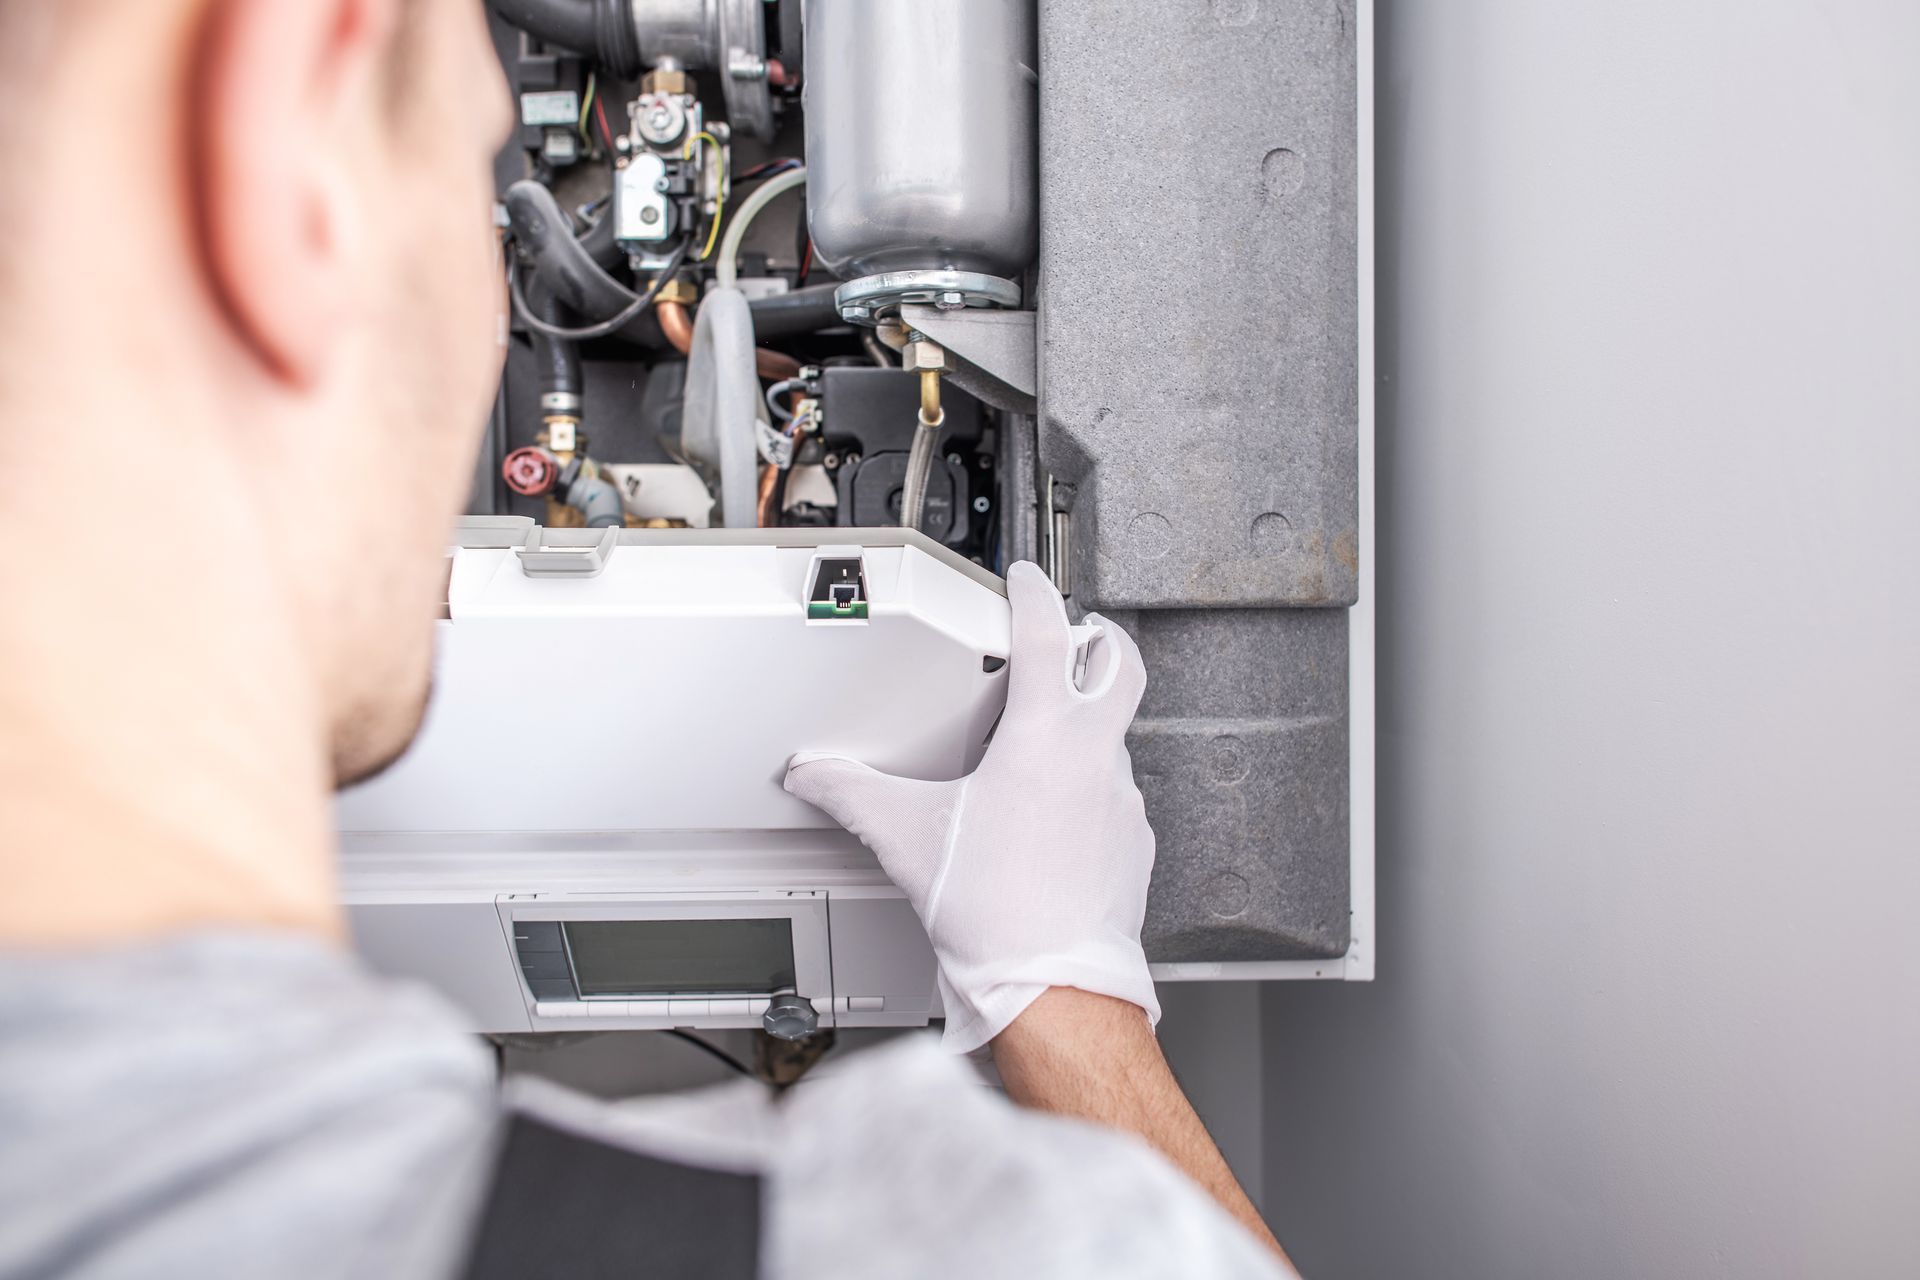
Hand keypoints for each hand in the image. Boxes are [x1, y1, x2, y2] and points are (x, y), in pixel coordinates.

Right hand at [784, 561, 1158, 1052]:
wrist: (1055, 987)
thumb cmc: (996, 915)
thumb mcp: (908, 839)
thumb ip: (852, 795)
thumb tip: (813, 775)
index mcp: (1044, 738)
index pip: (1050, 634)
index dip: (1036, 594)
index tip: (1028, 580)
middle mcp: (1095, 758)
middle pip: (1120, 665)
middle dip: (1100, 638)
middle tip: (1075, 633)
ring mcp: (1123, 800)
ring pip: (1116, 734)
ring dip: (1086, 723)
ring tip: (1042, 740)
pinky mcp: (1133, 842)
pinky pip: (1116, 793)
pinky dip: (1089, 785)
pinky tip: (1054, 814)